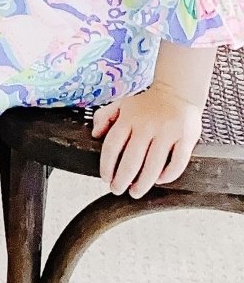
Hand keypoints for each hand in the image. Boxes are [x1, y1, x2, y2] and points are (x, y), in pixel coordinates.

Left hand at [91, 83, 202, 197]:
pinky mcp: (186, 137)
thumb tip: (95, 135)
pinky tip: (160, 180)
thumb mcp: (121, 104)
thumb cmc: (147, 103)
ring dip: (143, 183)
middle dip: (122, 180)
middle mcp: (147, 126)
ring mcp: (167, 132)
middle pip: (132, 160)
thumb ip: (104, 117)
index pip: (112, 146)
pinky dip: (169, 175)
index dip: (107, 166)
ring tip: (136, 192)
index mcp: (128, 119)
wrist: (178, 91)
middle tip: (118, 190)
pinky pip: (178, 162)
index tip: (106, 178)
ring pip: (154, 165)